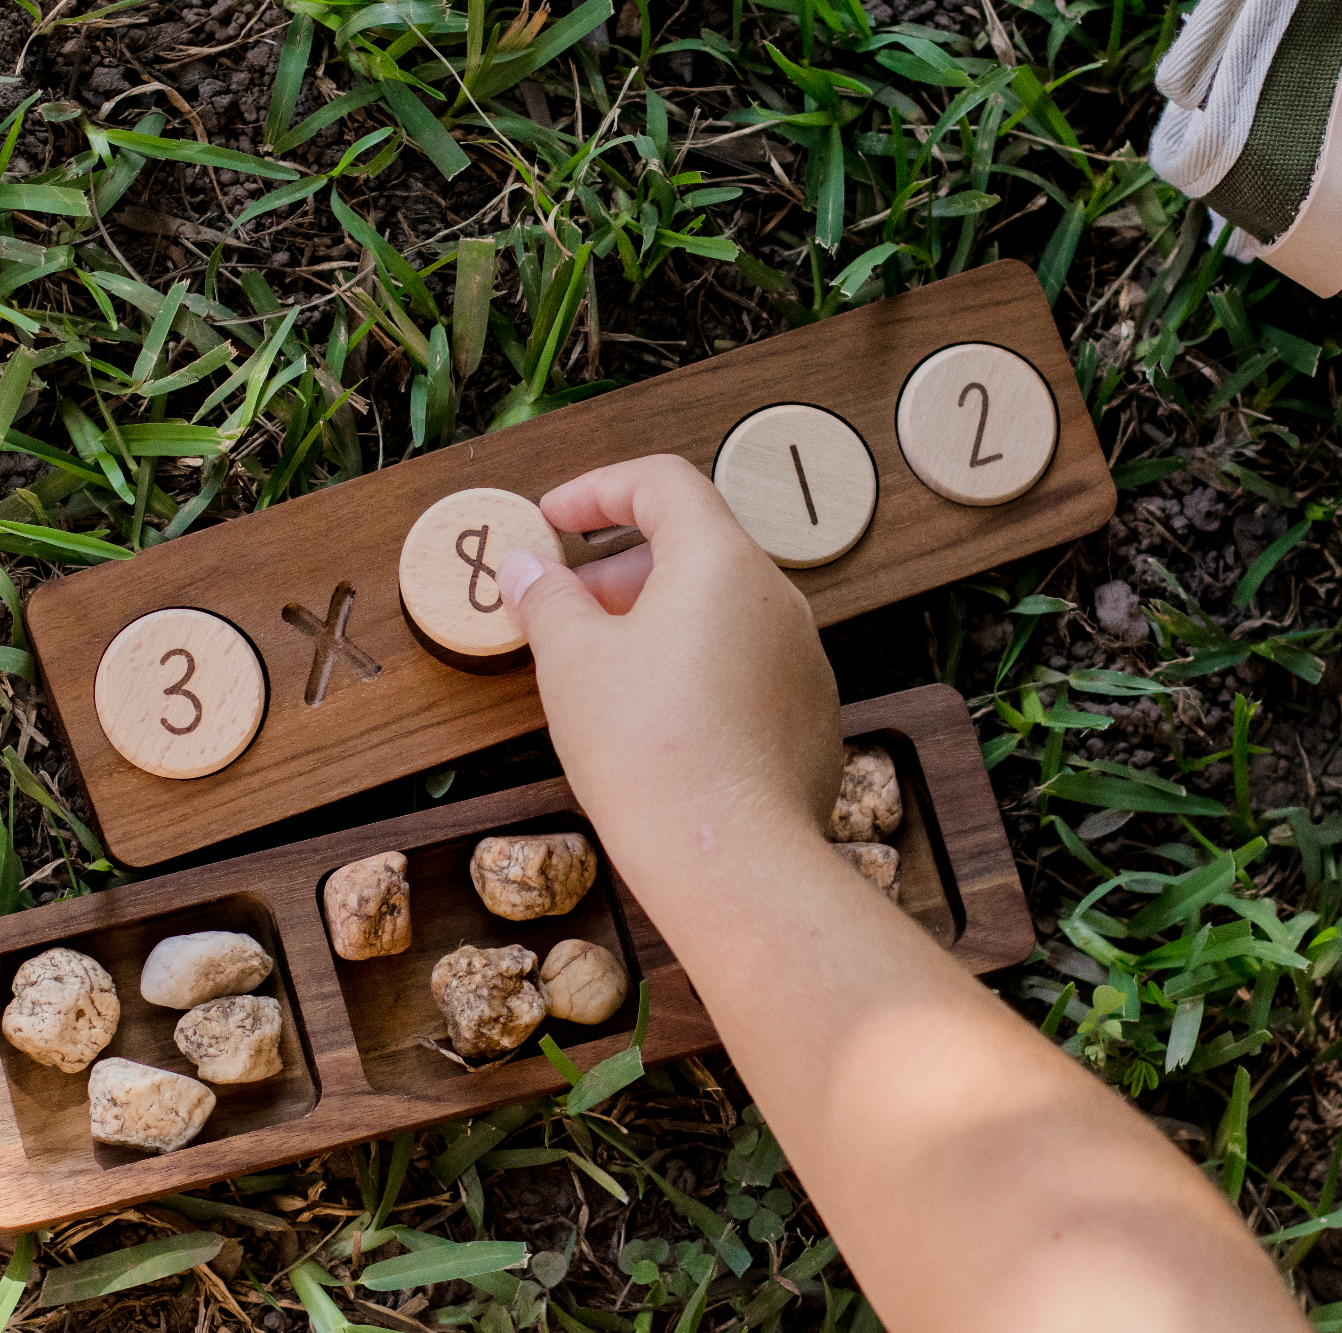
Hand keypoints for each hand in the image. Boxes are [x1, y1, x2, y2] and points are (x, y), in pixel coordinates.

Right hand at [498, 455, 839, 853]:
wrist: (728, 859)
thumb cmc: (650, 753)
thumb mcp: (571, 663)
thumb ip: (547, 599)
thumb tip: (531, 569)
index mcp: (720, 560)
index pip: (663, 483)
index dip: (598, 489)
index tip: (553, 518)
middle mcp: (776, 596)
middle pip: (695, 545)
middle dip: (620, 566)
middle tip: (566, 606)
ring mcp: (802, 657)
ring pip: (722, 608)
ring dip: (658, 617)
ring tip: (603, 668)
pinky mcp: (810, 713)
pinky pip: (747, 663)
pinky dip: (698, 665)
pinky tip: (656, 720)